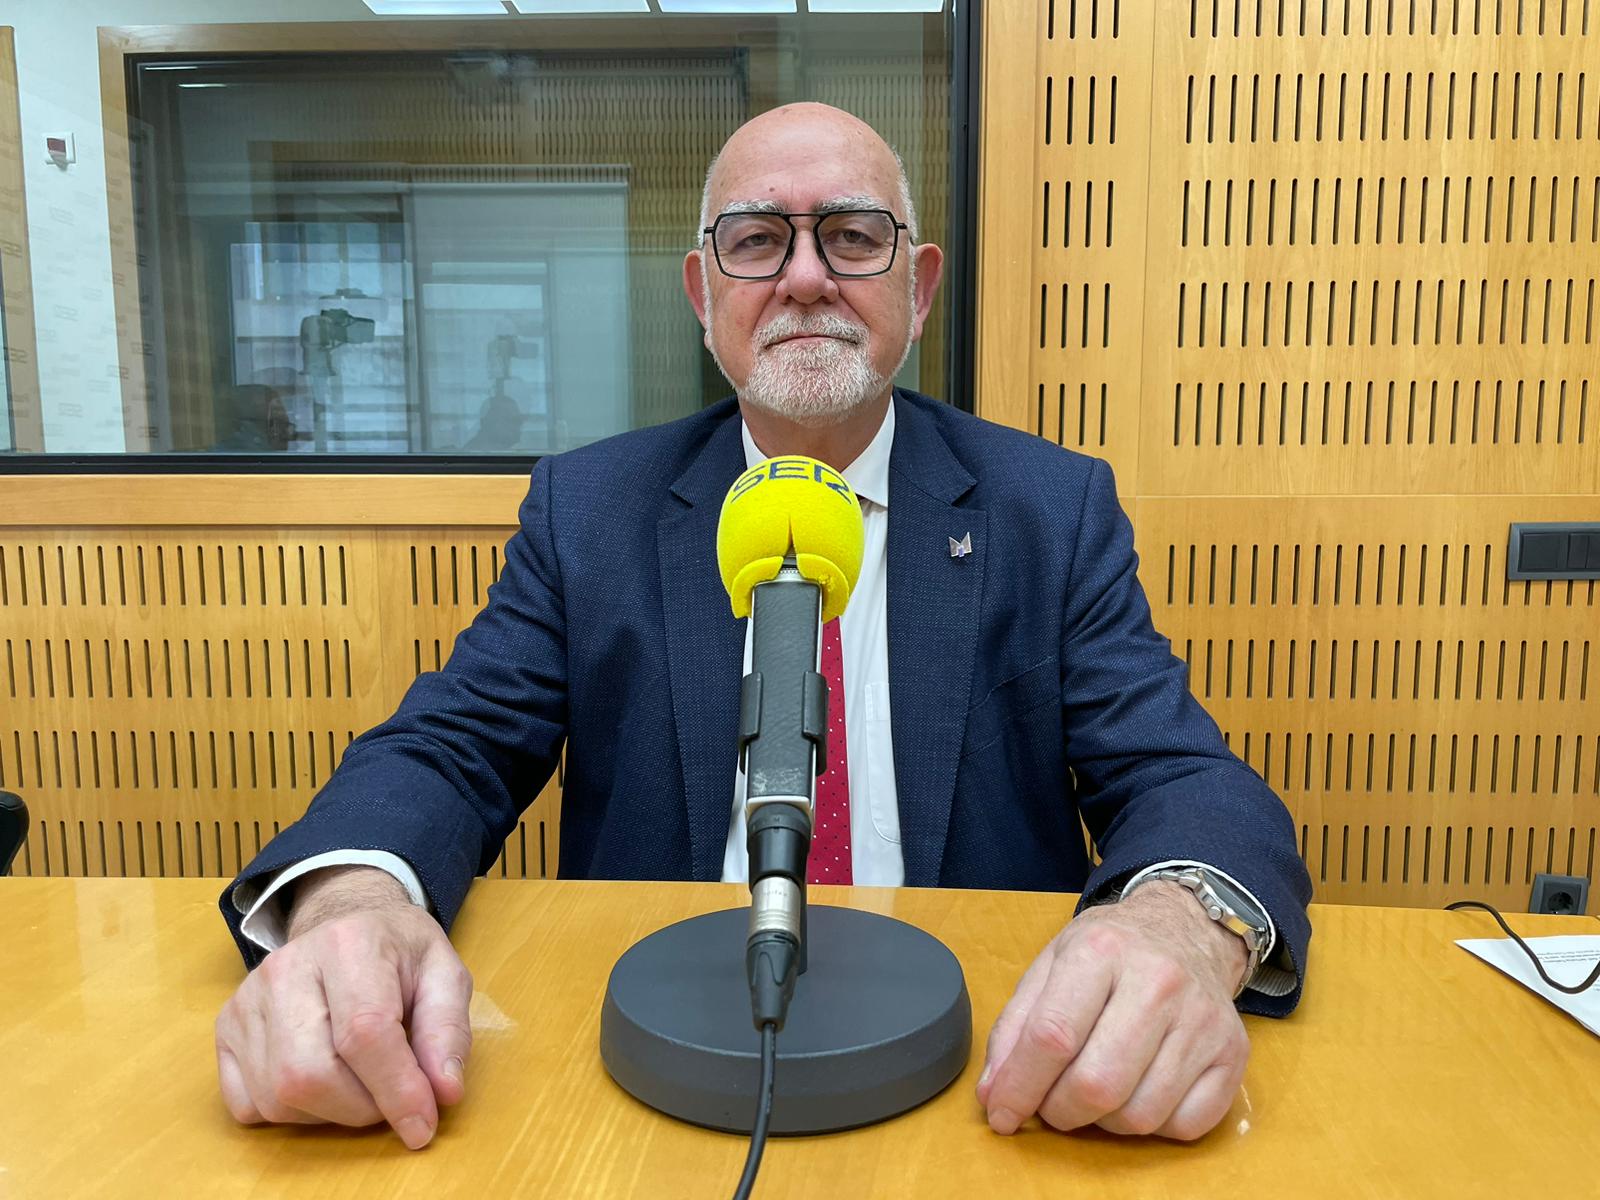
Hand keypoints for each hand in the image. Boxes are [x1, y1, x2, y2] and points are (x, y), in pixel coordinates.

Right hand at [215, 866, 473, 1149]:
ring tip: (360, 1083)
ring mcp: (247, 999)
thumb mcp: (444, 975)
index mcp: (350, 943)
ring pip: (278, 1096)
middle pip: (310, 1074)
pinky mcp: (225, 1027)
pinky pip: (248, 1104)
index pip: (365, 1032)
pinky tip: (322, 1080)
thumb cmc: (398, 954)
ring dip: (330, 1113)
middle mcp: (287, 967)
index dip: (396, 1090)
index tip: (422, 1126)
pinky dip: (290, 1113)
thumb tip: (444, 1093)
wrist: (346, 922)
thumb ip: (447, 1031)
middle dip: (361, 1107)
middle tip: (392, 1096)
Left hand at [976, 880, 1249, 1140]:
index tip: (1002, 1115)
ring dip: (1104, 1122)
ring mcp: (1203, 1020)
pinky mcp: (1234, 1053)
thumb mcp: (1051, 965)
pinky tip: (1139, 1093)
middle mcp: (1159, 981)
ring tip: (1095, 1092)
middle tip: (1051, 1103)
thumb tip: (995, 1097)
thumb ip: (1014, 1028)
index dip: (1019, 1087)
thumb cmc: (1111, 951)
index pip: (1053, 1035)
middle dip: (1060, 1111)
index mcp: (1102, 951)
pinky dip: (1153, 1127)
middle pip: (1097, 1084)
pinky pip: (1185, 1126)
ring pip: (1140, 1115)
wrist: (1186, 930)